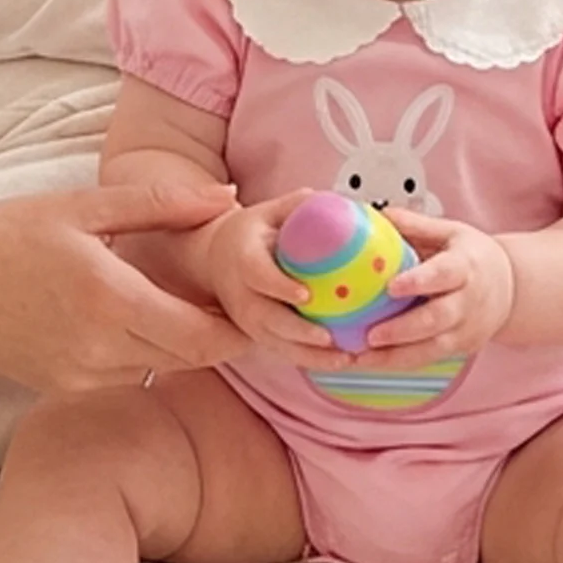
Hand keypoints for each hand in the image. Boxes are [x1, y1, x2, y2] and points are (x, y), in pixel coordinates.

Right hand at [0, 182, 251, 395]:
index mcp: (110, 300)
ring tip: (188, 305)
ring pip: (158, 368)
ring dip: (181, 344)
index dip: (238, 330)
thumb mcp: (86, 206)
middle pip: (190, 359)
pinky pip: (124, 374)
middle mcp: (98, 348)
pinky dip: (142, 351)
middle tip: (234, 304)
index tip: (254, 306)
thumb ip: (162, 203)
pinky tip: (136, 318)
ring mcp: (79, 374)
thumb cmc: (7, 233)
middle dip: (219, 337)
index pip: (202, 338)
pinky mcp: (61, 386)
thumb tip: (227, 196)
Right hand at [203, 191, 355, 369]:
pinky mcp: (255, 335)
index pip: (258, 275)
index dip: (279, 286)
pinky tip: (341, 361)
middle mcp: (240, 294)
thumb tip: (344, 201)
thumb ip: (302, 205)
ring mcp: (246, 319)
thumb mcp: (271, 210)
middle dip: (298, 333)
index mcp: (243, 258)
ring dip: (310, 356)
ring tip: (346, 358)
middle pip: (266, 319)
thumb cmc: (253, 232)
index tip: (306, 295)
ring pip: (276, 343)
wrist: (217, 258)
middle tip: (330, 339)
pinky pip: (283, 351)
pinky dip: (311, 360)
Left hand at [352, 206, 514, 370]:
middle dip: (403, 330)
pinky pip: (430, 358)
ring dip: (396, 356)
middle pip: (437, 319)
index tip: (392, 287)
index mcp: (465, 266)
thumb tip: (378, 214)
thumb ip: (416, 226)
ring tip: (363, 356)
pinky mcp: (461, 347)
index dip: (419, 281)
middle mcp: (469, 301)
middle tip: (371, 335)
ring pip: (433, 348)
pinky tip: (373, 361)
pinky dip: (400, 363)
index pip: (443, 274)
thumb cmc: (474, 258)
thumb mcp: (452, 233)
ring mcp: (467, 328)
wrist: (512, 288)